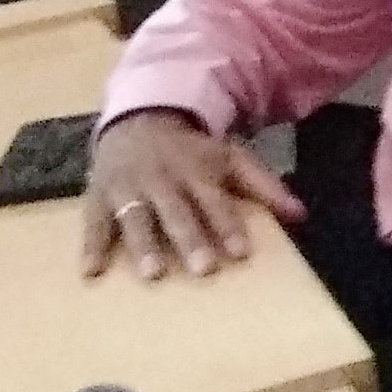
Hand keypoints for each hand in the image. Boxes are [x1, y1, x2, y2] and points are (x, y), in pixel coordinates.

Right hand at [79, 109, 304, 280]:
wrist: (139, 117)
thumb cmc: (192, 150)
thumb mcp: (230, 157)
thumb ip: (263, 185)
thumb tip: (301, 214)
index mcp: (197, 172)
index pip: (216, 201)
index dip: (228, 226)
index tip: (241, 253)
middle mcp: (163, 181)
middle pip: (178, 212)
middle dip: (190, 238)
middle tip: (202, 268)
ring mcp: (128, 188)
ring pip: (137, 218)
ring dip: (144, 245)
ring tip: (153, 273)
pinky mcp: (99, 196)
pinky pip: (93, 222)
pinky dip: (91, 246)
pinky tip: (90, 271)